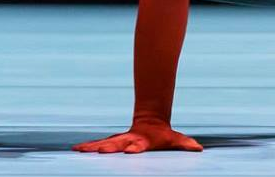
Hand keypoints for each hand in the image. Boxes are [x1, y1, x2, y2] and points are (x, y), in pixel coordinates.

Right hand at [72, 120, 202, 152]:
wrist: (151, 122)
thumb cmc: (163, 136)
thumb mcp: (174, 139)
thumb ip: (184, 144)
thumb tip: (199, 148)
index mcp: (142, 141)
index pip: (138, 145)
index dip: (135, 147)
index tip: (130, 149)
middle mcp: (128, 140)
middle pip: (119, 144)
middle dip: (111, 148)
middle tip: (101, 151)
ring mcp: (119, 140)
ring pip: (105, 143)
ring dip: (93, 147)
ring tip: (81, 150)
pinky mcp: (112, 142)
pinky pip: (97, 145)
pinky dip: (87, 147)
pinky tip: (75, 150)